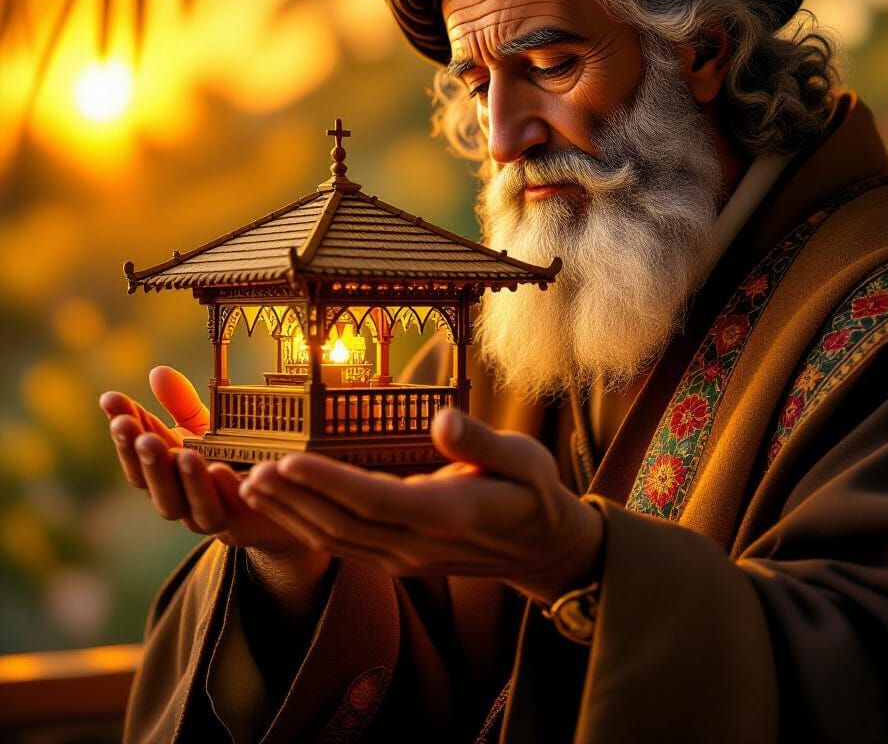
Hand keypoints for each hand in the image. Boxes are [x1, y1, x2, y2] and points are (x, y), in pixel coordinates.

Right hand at [99, 366, 323, 561]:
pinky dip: (223, 491)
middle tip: (142, 436)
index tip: (112, 400)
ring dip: (184, 479)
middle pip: (151, 486)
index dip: (123, 429)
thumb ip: (180, 405)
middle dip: (146, 460)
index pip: (135, 452)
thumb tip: (157, 372)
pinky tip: (220, 471)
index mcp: (164, 473)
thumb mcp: (204, 429)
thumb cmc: (228, 459)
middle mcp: (178, 498)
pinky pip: (229, 510)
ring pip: (187, 505)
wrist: (272, 498)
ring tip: (185, 454)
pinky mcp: (240, 521)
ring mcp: (207, 513)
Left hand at [239, 408, 605, 605]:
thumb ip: (482, 443)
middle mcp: (418, 543)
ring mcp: (406, 559)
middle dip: (294, 498)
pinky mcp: (399, 561)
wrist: (543, 551)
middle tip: (251, 472)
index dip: (328, 482)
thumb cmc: (534, 495)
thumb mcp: (525, 460)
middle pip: (343, 524)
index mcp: (449, 513)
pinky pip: (345, 547)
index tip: (289, 459)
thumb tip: (442, 418)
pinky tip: (285, 508)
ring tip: (252, 487)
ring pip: (336, 540)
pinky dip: (308, 527)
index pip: (375, 499)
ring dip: (291, 514)